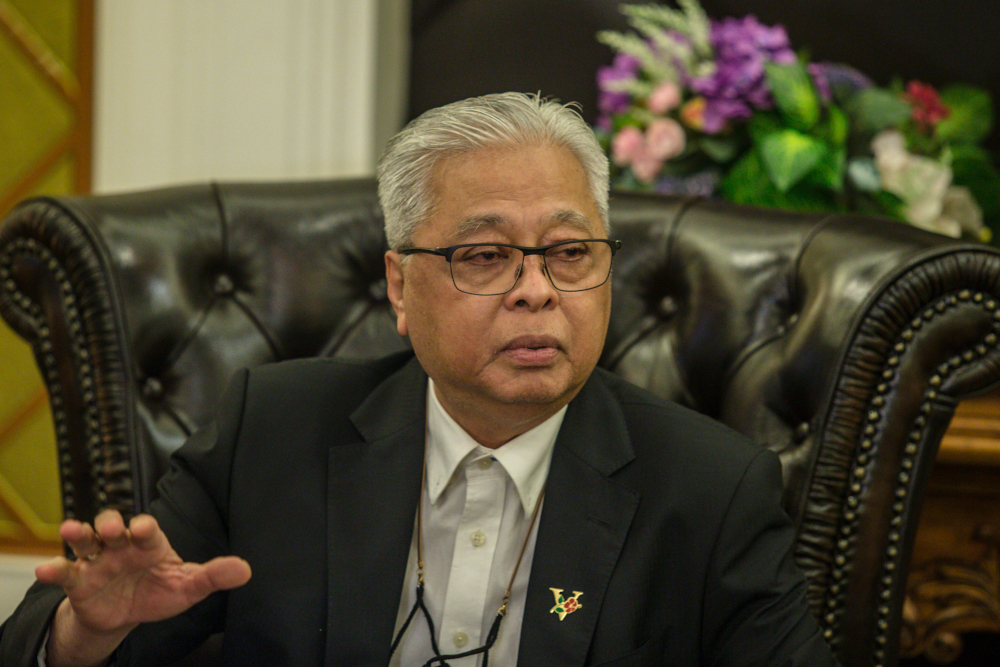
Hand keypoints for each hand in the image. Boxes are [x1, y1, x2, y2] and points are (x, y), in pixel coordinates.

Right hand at [35, 510, 250, 666]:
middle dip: (111, 523)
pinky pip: (64, 571)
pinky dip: (54, 568)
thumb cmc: (160, 590)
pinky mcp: (79, 580)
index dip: (144, 527)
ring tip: (72, 530)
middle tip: (112, 529)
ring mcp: (98, 560)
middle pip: (113, 524)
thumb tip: (246, 570)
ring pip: (86, 540)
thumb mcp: (187, 586)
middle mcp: (122, 545)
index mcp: (150, 543)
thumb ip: (213, 576)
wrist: (127, 613)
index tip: (142, 529)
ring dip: (79, 533)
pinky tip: (45, 569)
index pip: (147, 528)